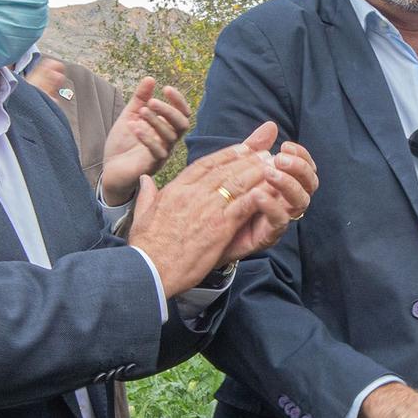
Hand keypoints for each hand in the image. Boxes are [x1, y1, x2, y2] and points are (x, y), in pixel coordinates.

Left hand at [99, 78, 191, 205]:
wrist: (110, 170)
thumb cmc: (123, 145)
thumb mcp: (130, 116)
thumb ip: (140, 99)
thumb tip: (150, 78)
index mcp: (165, 129)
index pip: (182, 114)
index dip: (178, 101)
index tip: (166, 88)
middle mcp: (168, 141)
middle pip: (182, 124)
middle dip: (169, 111)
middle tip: (153, 102)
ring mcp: (162, 154)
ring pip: (171, 137)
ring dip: (156, 121)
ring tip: (141, 112)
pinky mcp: (152, 166)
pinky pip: (157, 152)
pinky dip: (147, 137)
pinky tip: (135, 127)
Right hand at [126, 133, 276, 293]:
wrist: (150, 268)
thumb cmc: (145, 247)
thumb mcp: (142, 214)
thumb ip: (147, 194)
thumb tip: (145, 181)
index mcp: (175, 189)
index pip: (205, 164)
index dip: (226, 154)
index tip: (242, 148)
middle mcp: (193, 194)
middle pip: (225, 169)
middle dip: (248, 159)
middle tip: (266, 153)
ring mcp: (207, 209)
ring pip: (238, 183)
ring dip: (258, 173)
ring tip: (274, 167)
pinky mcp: (219, 227)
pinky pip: (244, 206)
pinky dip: (259, 196)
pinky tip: (272, 191)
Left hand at [219, 131, 317, 263]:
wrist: (207, 234)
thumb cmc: (227, 200)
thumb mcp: (240, 170)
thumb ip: (256, 149)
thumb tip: (271, 125)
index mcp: (284, 185)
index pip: (306, 169)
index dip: (302, 156)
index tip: (286, 146)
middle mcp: (287, 201)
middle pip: (309, 184)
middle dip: (299, 168)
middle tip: (280, 159)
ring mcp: (280, 218)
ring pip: (300, 202)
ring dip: (288, 184)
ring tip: (270, 173)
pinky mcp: (268, 235)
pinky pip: (279, 221)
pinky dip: (271, 206)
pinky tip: (257, 194)